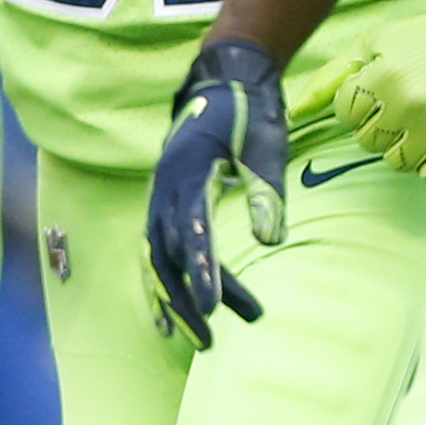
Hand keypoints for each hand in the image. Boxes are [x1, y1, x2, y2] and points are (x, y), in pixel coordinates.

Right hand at [144, 38, 286, 347]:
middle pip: (169, 253)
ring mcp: (160, 196)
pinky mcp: (164, 204)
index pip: (192, 228)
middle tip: (211, 343)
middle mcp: (165, 186)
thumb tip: (270, 240)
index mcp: (188, 170)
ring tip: (201, 342)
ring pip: (159, 258)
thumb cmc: (249, 113)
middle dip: (187, 299)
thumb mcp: (265, 143)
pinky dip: (162, 285)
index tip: (214, 308)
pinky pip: (156, 250)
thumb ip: (266, 189)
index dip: (203, 269)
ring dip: (176, 299)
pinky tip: (172, 318)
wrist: (223, 81)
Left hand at [333, 13, 425, 176]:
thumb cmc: (424, 42)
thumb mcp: (377, 46)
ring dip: (403, 143)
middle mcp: (412, 106)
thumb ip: (332, 77)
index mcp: (388, 76)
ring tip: (422, 115)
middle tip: (403, 99)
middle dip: (378, 123)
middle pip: (368, 140)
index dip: (358, 101)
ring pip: (396, 160)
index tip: (379, 86)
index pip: (346, 112)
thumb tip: (294, 112)